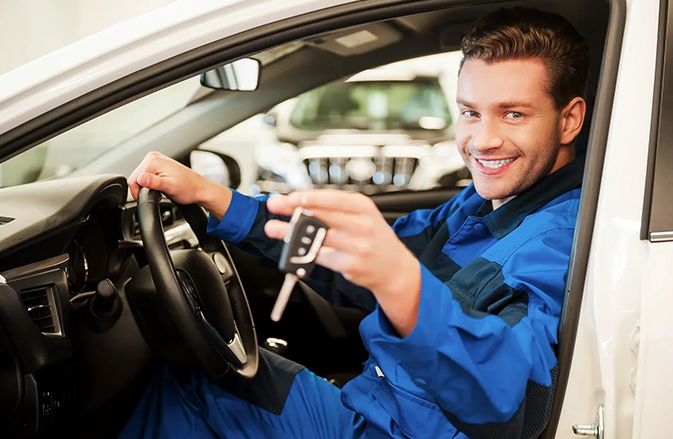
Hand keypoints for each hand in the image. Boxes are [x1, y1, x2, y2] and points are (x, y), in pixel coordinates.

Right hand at [127, 151, 231, 218]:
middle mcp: (153, 157)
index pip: (133, 179)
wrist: (199, 189)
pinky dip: (151, 184)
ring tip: (161, 190)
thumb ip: (154, 183)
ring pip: (140, 177)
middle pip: (136, 177)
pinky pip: (147, 176)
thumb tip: (141, 179)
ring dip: (147, 187)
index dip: (138, 192)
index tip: (150, 197)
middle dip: (144, 189)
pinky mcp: (158, 165)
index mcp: (153, 160)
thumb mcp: (170, 187)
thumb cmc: (188, 188)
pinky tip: (160, 187)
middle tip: (158, 194)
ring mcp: (155, 160)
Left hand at [265, 190, 420, 335]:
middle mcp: (362, 225)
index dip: (308, 197)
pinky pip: (322, 257)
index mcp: (363, 207)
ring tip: (276, 229)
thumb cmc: (373, 238)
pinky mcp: (351, 265)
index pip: (331, 198)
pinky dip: (305, 252)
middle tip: (275, 207)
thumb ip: (336, 209)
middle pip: (322, 215)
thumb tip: (302, 204)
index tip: (289, 197)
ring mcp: (357, 246)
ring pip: (318, 237)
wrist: (394, 267)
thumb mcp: (362, 215)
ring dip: (292, 233)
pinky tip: (294, 249)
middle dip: (294, 210)